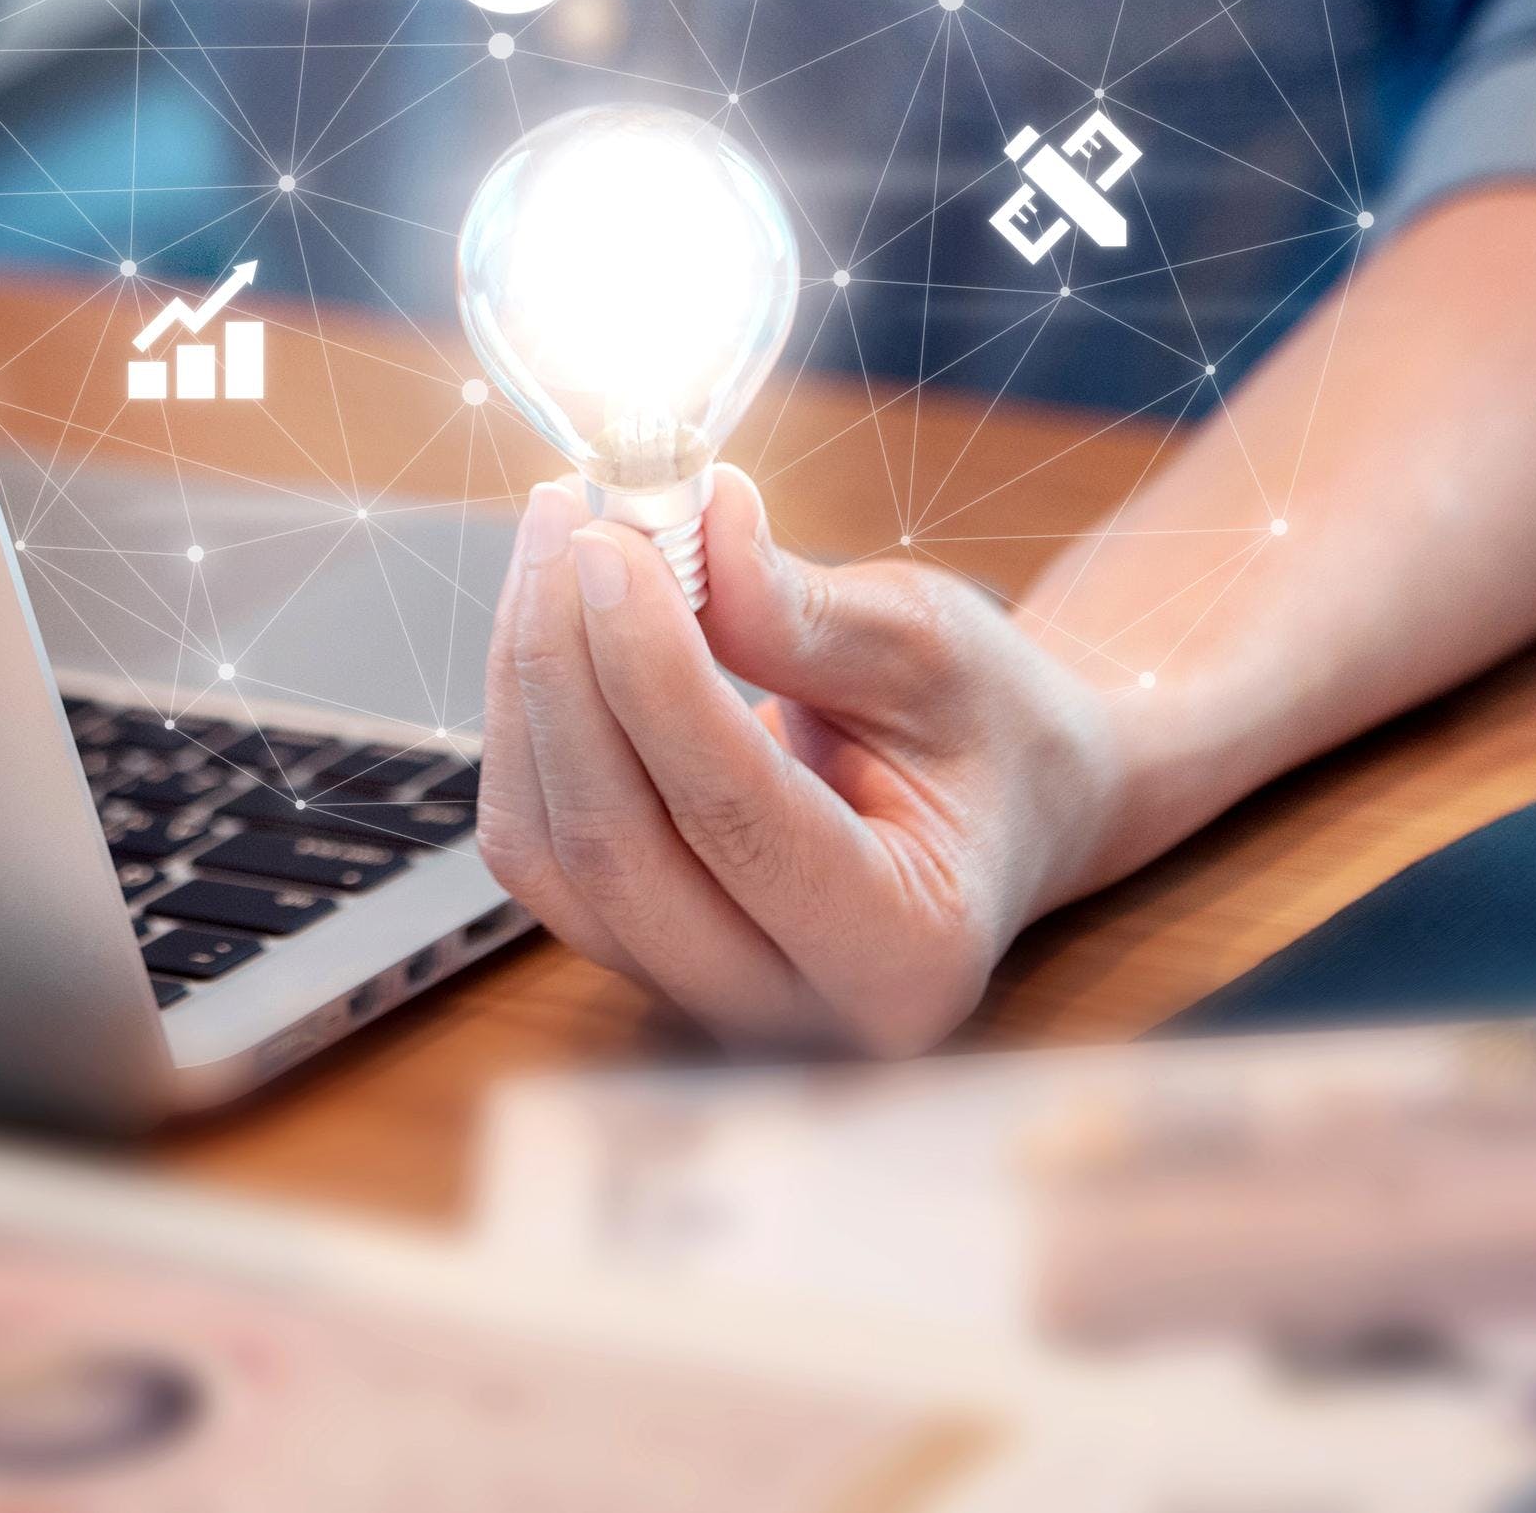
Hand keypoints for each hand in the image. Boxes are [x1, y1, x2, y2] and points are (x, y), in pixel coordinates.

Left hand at [476, 471, 1125, 1055]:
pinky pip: (533, 844)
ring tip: (558, 546)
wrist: (1010, 801)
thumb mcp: (933, 650)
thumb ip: (799, 611)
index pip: (735, 814)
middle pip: (617, 847)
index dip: (651, 670)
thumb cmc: (991, 727)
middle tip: (572, 525)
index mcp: (905, 952)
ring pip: (548, 851)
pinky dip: (525, 721)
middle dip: (566, 669)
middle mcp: (794, 1010)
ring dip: (528, 683)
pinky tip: (552, 618)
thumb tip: (680, 530)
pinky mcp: (632, 950)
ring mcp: (699, 993)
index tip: (610, 543)